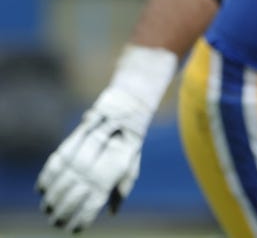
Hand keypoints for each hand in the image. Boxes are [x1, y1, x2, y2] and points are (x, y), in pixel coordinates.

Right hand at [36, 87, 149, 232]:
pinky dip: (45, 179)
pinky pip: (53, 166)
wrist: (124, 114)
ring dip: (51, 200)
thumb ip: (121, 190)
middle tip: (55, 223)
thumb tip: (113, 212)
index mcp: (109, 177)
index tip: (74, 230)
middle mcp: (92, 169)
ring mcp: (79, 158)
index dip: (81, 219)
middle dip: (62, 213)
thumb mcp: (131, 168)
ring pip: (59, 185)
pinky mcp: (69, 147)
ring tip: (47, 210)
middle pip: (71, 198)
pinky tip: (42, 190)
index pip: (91, 206)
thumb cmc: (128, 146)